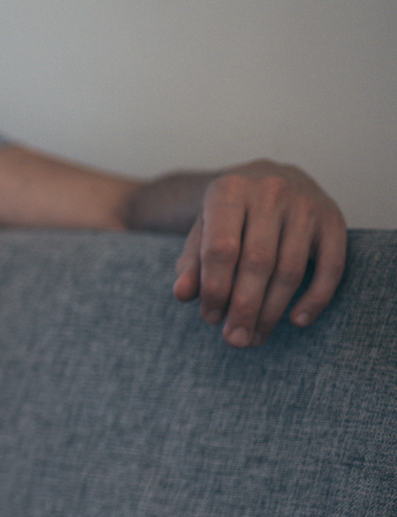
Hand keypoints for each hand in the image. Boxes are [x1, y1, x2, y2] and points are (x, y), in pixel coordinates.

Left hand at [172, 162, 346, 346]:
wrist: (269, 177)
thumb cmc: (229, 213)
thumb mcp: (202, 229)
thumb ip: (191, 262)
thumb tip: (183, 295)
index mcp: (229, 190)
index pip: (221, 249)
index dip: (215, 289)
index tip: (210, 318)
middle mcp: (270, 192)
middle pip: (258, 262)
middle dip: (245, 307)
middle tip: (235, 339)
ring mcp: (306, 204)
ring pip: (291, 268)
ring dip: (273, 310)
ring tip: (256, 336)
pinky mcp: (334, 220)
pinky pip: (331, 266)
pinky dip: (316, 298)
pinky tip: (297, 320)